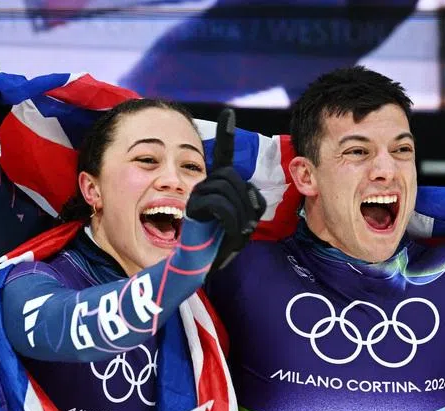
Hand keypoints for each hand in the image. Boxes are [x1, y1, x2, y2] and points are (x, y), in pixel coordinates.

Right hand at [185, 109, 266, 270]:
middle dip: (246, 203)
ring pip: (229, 189)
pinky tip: (231, 233)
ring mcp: (196, 194)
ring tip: (236, 232)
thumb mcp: (245, 222)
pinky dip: (233, 222)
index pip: (223, 156)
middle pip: (233, 177)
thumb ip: (252, 204)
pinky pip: (221, 205)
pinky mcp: (193, 207)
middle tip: (243, 226)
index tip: (228, 113)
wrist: (201, 264)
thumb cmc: (221, 244)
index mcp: (217, 185)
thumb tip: (252, 193)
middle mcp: (204, 185)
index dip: (226, 134)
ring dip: (241, 215)